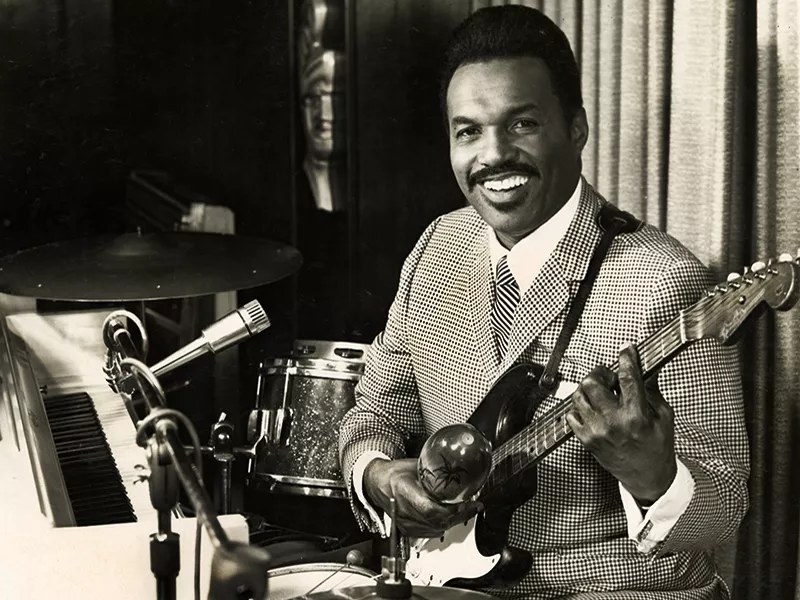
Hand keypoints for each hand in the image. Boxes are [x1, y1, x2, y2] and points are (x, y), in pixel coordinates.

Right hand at [363, 457, 482, 537]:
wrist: (377, 484)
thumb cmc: (394, 473)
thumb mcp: (415, 465)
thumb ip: (435, 470)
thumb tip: (458, 468)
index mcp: (403, 490)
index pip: (431, 509)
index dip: (452, 510)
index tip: (468, 503)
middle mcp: (402, 510)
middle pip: (437, 521)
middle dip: (459, 515)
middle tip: (473, 506)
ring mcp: (404, 522)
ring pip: (436, 529)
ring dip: (453, 521)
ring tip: (465, 510)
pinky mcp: (407, 530)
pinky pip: (430, 532)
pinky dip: (443, 525)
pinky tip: (450, 517)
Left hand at [566, 344, 676, 503]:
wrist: (648, 478)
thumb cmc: (658, 449)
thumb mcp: (664, 417)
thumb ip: (652, 391)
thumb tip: (645, 369)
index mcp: (636, 416)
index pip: (627, 377)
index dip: (626, 359)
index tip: (626, 349)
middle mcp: (613, 422)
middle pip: (592, 383)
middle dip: (601, 373)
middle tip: (609, 377)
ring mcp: (596, 431)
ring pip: (579, 396)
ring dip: (589, 389)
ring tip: (601, 392)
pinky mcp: (587, 440)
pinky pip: (572, 414)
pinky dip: (580, 407)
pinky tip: (593, 409)